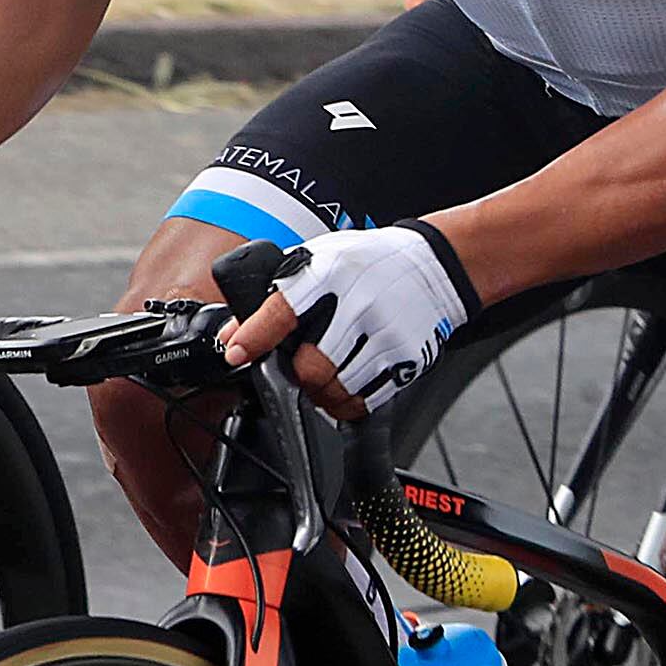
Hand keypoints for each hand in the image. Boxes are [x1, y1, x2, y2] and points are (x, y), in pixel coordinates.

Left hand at [220, 221, 477, 420]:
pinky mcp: (411, 356)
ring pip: (340, 387)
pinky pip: (370, 398)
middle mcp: (360, 304)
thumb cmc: (366, 263)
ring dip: (321, 394)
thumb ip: (275, 296)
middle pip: (313, 365)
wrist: (433, 266)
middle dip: (295, 376)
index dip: (254, 337)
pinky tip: (343, 391)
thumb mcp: (316, 261)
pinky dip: (349, 404)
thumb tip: (232, 332)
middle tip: (293, 371)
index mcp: (329, 274)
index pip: (282, 310)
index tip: (236, 354)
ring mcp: (389, 333)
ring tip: (318, 383)